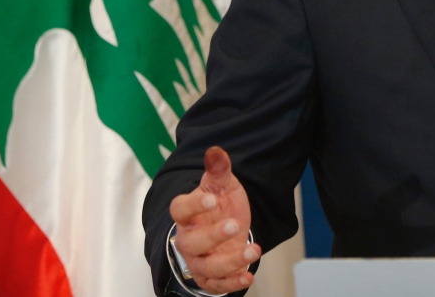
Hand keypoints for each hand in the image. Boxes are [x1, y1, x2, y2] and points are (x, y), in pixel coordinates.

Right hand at [169, 147, 260, 293]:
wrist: (227, 227)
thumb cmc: (220, 205)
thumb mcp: (223, 185)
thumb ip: (218, 169)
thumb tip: (215, 150)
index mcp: (187, 214)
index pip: (180, 210)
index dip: (194, 205)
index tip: (212, 198)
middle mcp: (188, 239)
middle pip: (192, 242)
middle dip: (213, 236)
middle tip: (235, 225)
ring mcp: (199, 261)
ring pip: (207, 267)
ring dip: (230, 262)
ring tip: (253, 250)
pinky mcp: (211, 277)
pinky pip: (217, 285)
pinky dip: (232, 283)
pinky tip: (248, 276)